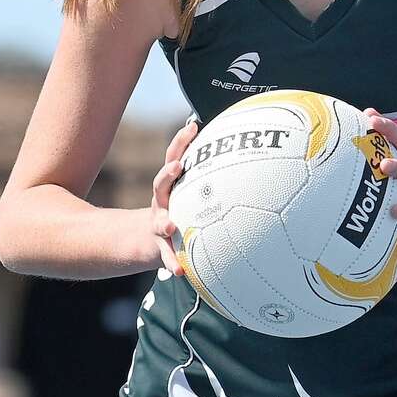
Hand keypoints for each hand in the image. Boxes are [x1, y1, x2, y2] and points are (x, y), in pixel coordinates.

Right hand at [150, 118, 199, 275]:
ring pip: (159, 222)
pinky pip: (167, 256)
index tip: (192, 126)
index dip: (181, 141)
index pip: (173, 158)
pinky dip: (173, 262)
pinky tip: (180, 271)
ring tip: (170, 227)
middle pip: (159, 184)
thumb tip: (243, 151)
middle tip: (177, 166)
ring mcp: (159, 224)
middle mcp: (161, 202)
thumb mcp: (190, 192)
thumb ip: (210, 178)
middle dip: (167, 174)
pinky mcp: (162, 248)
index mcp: (171, 186)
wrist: (152, 240)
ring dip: (164, 223)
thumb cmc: (182, 211)